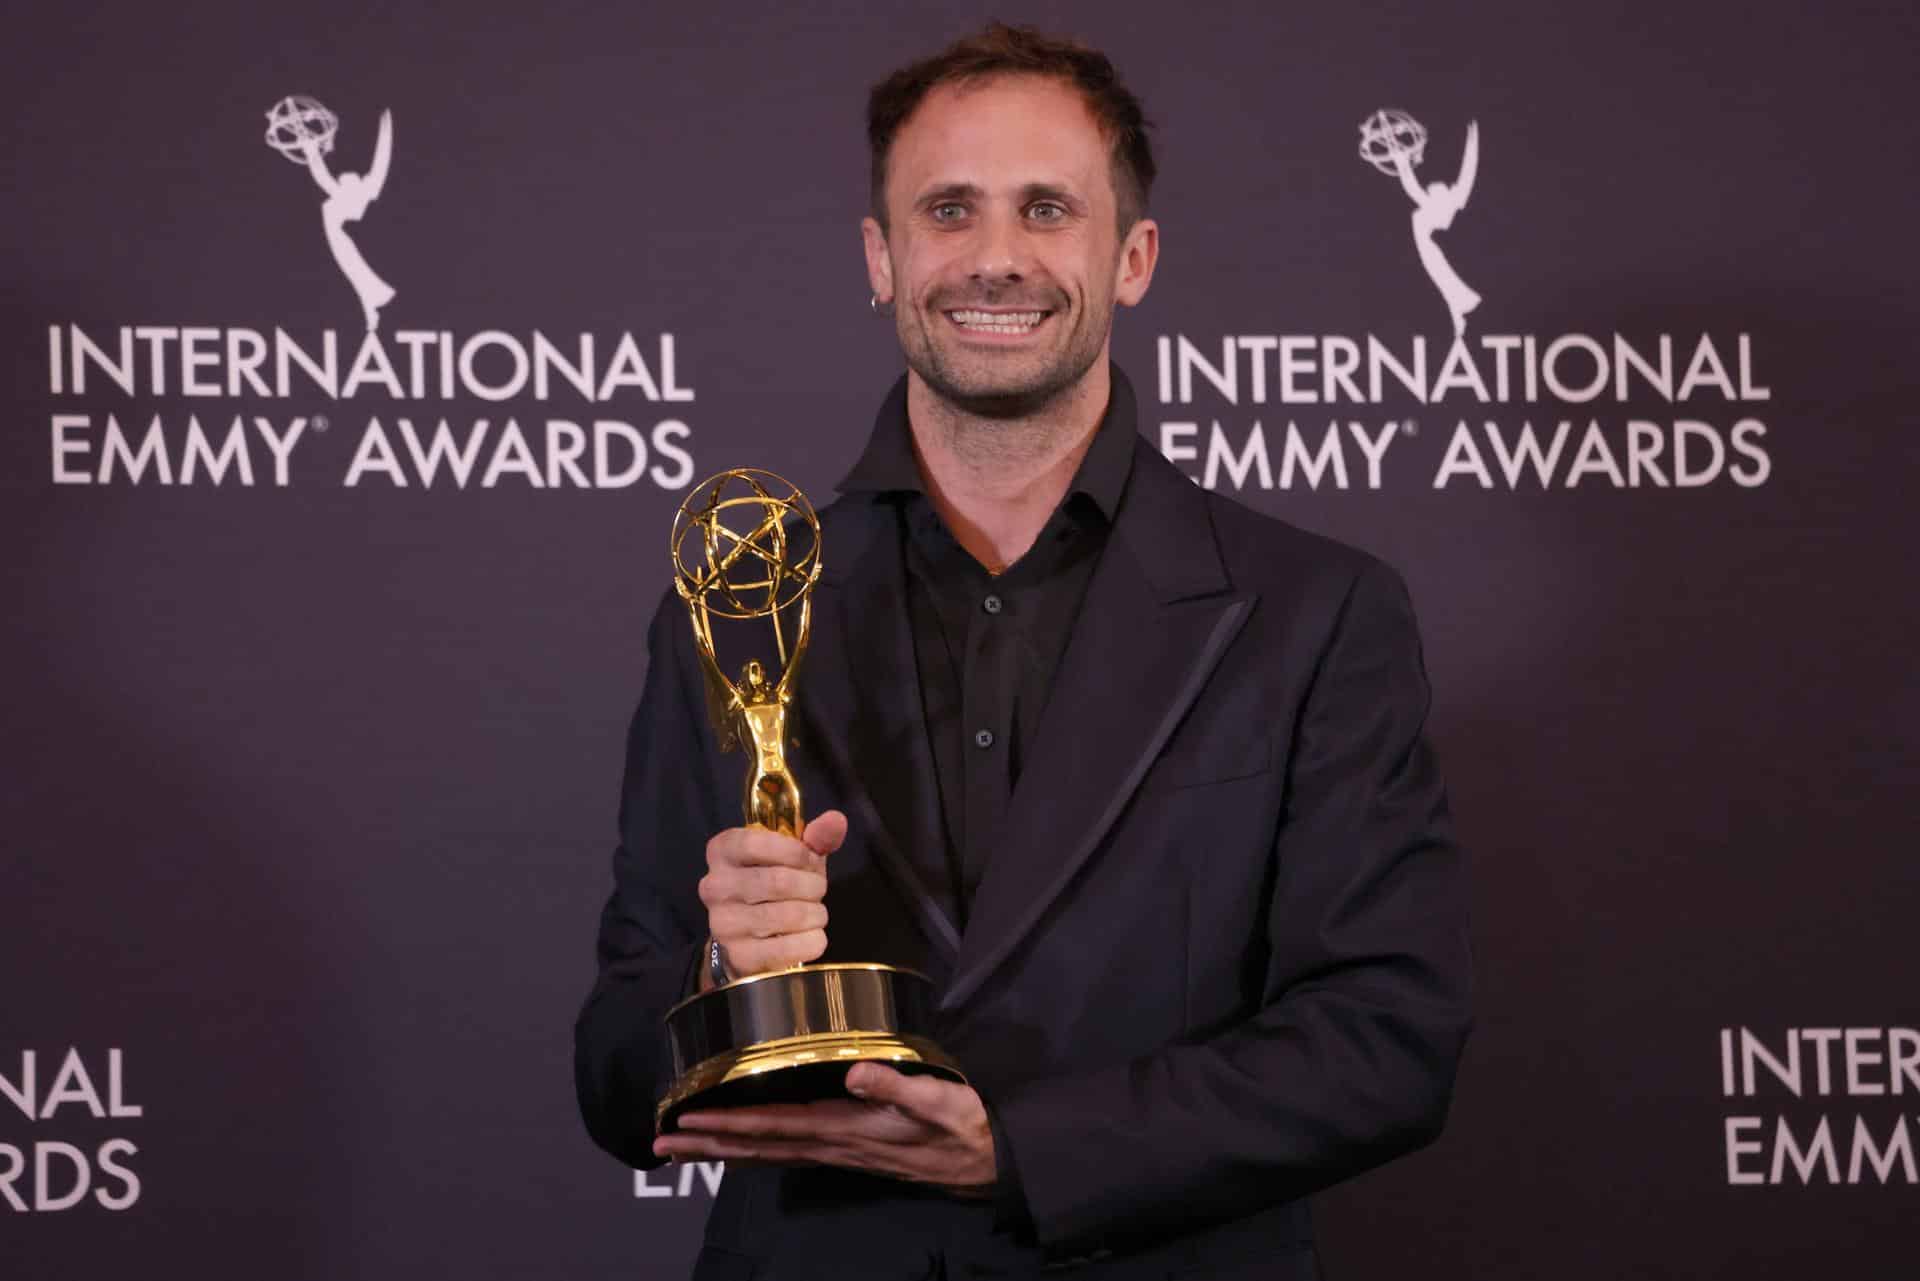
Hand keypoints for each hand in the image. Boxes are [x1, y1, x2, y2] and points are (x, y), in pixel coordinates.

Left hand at [653, 1062, 997, 1193]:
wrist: (987, 1160)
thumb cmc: (963, 1126)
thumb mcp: (938, 1101)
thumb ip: (897, 1086)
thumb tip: (857, 1073)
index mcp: (848, 1129)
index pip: (774, 1127)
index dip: (728, 1125)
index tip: (686, 1123)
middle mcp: (834, 1144)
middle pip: (758, 1146)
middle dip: (708, 1143)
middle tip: (660, 1143)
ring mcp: (839, 1150)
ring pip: (768, 1152)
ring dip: (723, 1150)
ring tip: (683, 1148)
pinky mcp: (848, 1148)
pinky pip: (788, 1151)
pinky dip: (755, 1149)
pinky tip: (739, 1148)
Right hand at [700, 811, 846, 980]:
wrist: (750, 935)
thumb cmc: (773, 884)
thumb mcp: (792, 855)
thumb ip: (815, 837)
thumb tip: (836, 820)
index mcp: (722, 851)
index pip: (755, 843)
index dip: (795, 852)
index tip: (811, 860)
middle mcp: (714, 886)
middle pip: (778, 881)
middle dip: (812, 885)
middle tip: (817, 889)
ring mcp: (723, 923)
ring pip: (787, 915)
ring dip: (815, 913)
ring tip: (816, 912)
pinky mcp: (738, 955)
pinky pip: (788, 948)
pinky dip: (812, 941)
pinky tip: (812, 935)